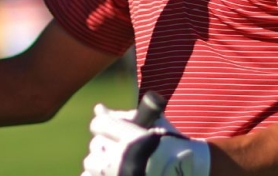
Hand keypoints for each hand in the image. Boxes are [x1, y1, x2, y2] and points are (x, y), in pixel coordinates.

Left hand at [81, 104, 209, 175]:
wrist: (187, 172)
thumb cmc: (171, 145)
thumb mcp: (153, 124)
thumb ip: (124, 116)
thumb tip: (98, 109)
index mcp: (133, 140)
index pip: (99, 124)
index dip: (103, 123)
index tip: (109, 126)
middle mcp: (123, 160)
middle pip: (95, 144)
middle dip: (104, 143)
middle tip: (116, 147)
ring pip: (90, 163)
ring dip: (100, 160)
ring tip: (113, 162)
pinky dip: (95, 174)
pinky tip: (108, 172)